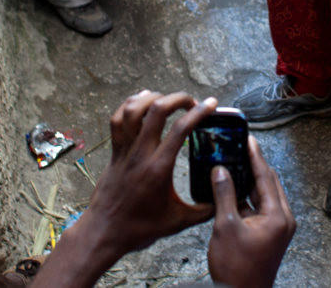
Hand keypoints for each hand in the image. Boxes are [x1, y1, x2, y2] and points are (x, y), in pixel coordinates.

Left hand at [85, 92, 217, 255]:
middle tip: (191, 102)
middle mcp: (141, 154)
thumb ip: (204, 210)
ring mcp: (125, 151)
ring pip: (133, 110)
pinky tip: (141, 102)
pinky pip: (117, 120)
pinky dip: (129, 106)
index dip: (199, 112)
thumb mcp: (178, 221)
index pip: (180, 129)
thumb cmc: (139, 228)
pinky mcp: (115, 152)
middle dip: (177, 98)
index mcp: (159, 168)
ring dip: (152, 98)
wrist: (104, 232)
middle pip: (157, 110)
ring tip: (167, 99)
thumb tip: (225, 200)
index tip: (211, 104)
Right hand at [207, 137, 295, 287]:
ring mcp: (277, 227)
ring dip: (249, 181)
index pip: (266, 176)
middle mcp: (282, 219)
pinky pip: (259, 207)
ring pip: (264, 195)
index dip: (255, 156)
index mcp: (278, 216)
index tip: (248, 139)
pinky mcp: (268, 233)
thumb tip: (221, 171)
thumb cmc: (236, 269)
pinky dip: (247, 197)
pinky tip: (232, 188)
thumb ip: (225, 195)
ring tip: (235, 162)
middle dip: (254, 165)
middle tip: (241, 147)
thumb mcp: (226, 227)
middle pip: (268, 183)